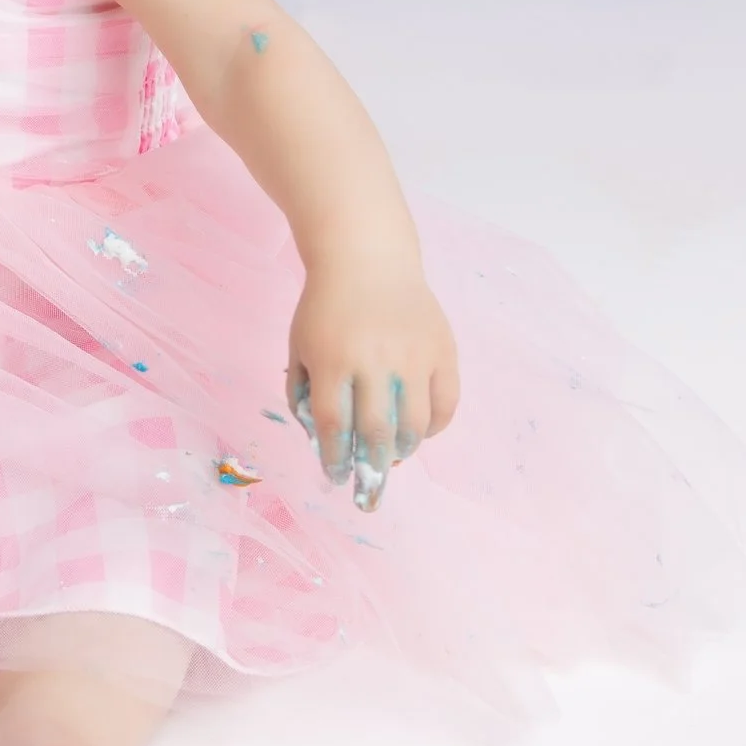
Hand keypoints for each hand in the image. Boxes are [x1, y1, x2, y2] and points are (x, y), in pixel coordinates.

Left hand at [286, 264, 458, 508]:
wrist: (366, 256)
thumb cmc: (326, 307)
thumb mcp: (299, 344)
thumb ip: (302, 393)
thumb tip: (322, 444)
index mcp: (332, 359)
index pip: (333, 426)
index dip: (335, 460)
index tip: (337, 478)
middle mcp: (374, 359)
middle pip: (376, 433)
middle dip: (372, 470)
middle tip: (369, 489)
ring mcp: (413, 354)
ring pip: (415, 425)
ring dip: (403, 451)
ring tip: (393, 456)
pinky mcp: (442, 349)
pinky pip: (445, 404)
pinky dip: (434, 427)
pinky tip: (418, 431)